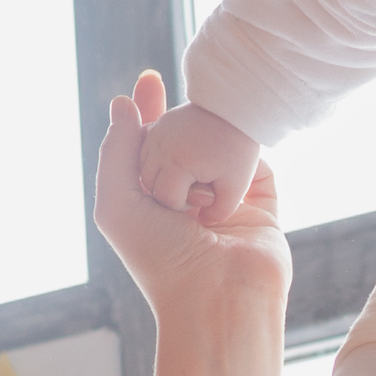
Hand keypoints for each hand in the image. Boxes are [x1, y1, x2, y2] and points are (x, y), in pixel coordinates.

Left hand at [96, 79, 289, 308]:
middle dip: (179, 112)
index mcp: (148, 206)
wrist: (220, 297)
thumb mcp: (117, 204)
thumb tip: (123, 103)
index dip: (145, 112)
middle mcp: (184, 203)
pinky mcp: (259, 205)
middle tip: (177, 78)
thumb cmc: (161, 258)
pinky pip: (255, 164)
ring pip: (219, 149)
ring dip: (212, 132)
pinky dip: (246, 152)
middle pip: (182, 143)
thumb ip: (116, 152)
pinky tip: (237, 138)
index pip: (144, 149)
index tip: (147, 79)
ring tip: (208, 113)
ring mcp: (223, 202)